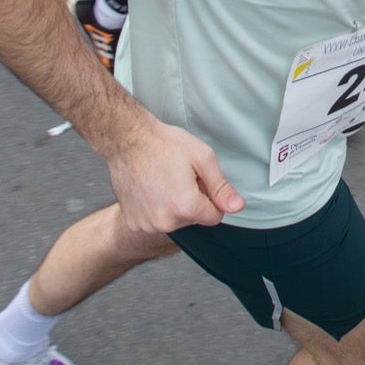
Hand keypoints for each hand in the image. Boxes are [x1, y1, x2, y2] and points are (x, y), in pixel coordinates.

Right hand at [106, 117, 244, 235]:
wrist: (128, 139)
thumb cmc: (164, 144)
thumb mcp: (202, 158)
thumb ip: (221, 187)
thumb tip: (237, 206)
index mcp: (186, 207)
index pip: (215, 216)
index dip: (211, 197)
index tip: (198, 181)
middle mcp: (165, 221)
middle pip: (194, 220)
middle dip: (192, 201)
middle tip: (179, 177)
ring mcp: (147, 224)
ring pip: (174, 221)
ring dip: (173, 206)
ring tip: (163, 181)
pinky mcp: (133, 222)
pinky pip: (155, 221)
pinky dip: (155, 208)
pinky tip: (150, 189)